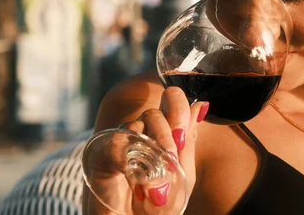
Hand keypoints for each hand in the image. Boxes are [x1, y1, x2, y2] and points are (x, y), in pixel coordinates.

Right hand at [121, 87, 207, 212]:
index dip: (178, 108)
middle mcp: (141, 133)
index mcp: (164, 133)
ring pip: (135, 126)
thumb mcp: (181, 174)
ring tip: (153, 182)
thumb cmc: (159, 207)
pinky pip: (114, 145)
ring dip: (150, 152)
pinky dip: (127, 161)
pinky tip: (136, 181)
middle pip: (154, 113)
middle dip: (166, 135)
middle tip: (169, 159)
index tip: (181, 138)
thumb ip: (188, 140)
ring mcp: (120, 143)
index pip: (172, 100)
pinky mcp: (100, 157)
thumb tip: (202, 104)